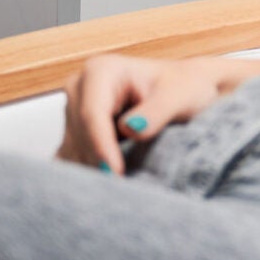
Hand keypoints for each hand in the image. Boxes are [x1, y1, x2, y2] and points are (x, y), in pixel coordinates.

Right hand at [56, 54, 259, 174]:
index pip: (92, 114)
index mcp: (101, 70)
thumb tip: (131, 129)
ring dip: (93, 169)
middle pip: (79, 134)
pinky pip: (72, 158)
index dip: (101, 145)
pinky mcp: (76, 132)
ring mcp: (74, 111)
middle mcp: (80, 88)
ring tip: (119, 189)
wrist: (186, 89)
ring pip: (73, 149)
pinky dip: (88, 172)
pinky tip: (108, 184)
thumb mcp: (180, 95)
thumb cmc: (185, 87)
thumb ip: (157, 111)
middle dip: (97, 160)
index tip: (115, 172)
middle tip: (121, 189)